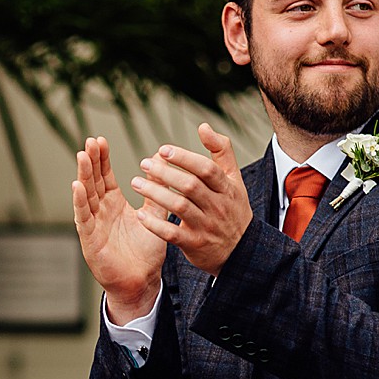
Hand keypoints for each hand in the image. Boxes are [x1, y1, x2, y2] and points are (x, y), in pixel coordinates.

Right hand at [72, 136, 166, 320]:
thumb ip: (156, 192)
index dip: (102, 159)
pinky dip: (80, 202)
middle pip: (93, 181)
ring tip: (82, 155)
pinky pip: (83, 218)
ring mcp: (93, 225)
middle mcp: (100, 212)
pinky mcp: (90, 240)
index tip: (100, 140)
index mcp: (114, 204)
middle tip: (90, 141)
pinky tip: (76, 186)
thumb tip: (162, 164)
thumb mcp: (154, 216)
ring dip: (83, 175)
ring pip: (86, 196)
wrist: (142, 281)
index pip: (105, 176)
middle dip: (91, 161)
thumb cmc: (145, 252)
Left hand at [128, 123, 254, 276]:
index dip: (184, 158)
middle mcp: (217, 206)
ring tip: (136, 183)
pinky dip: (155, 225)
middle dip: (165, 173)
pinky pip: (172, 234)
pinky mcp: (195, 244)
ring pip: (179, 207)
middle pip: (190, 186)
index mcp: (227, 187)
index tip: (162, 150)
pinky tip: (140, 215)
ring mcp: (206, 226)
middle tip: (144, 163)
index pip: (206, 169)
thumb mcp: (234, 179)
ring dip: (156, 194)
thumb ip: (221, 151)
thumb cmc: (232, 209)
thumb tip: (203, 127)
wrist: (242, 251)